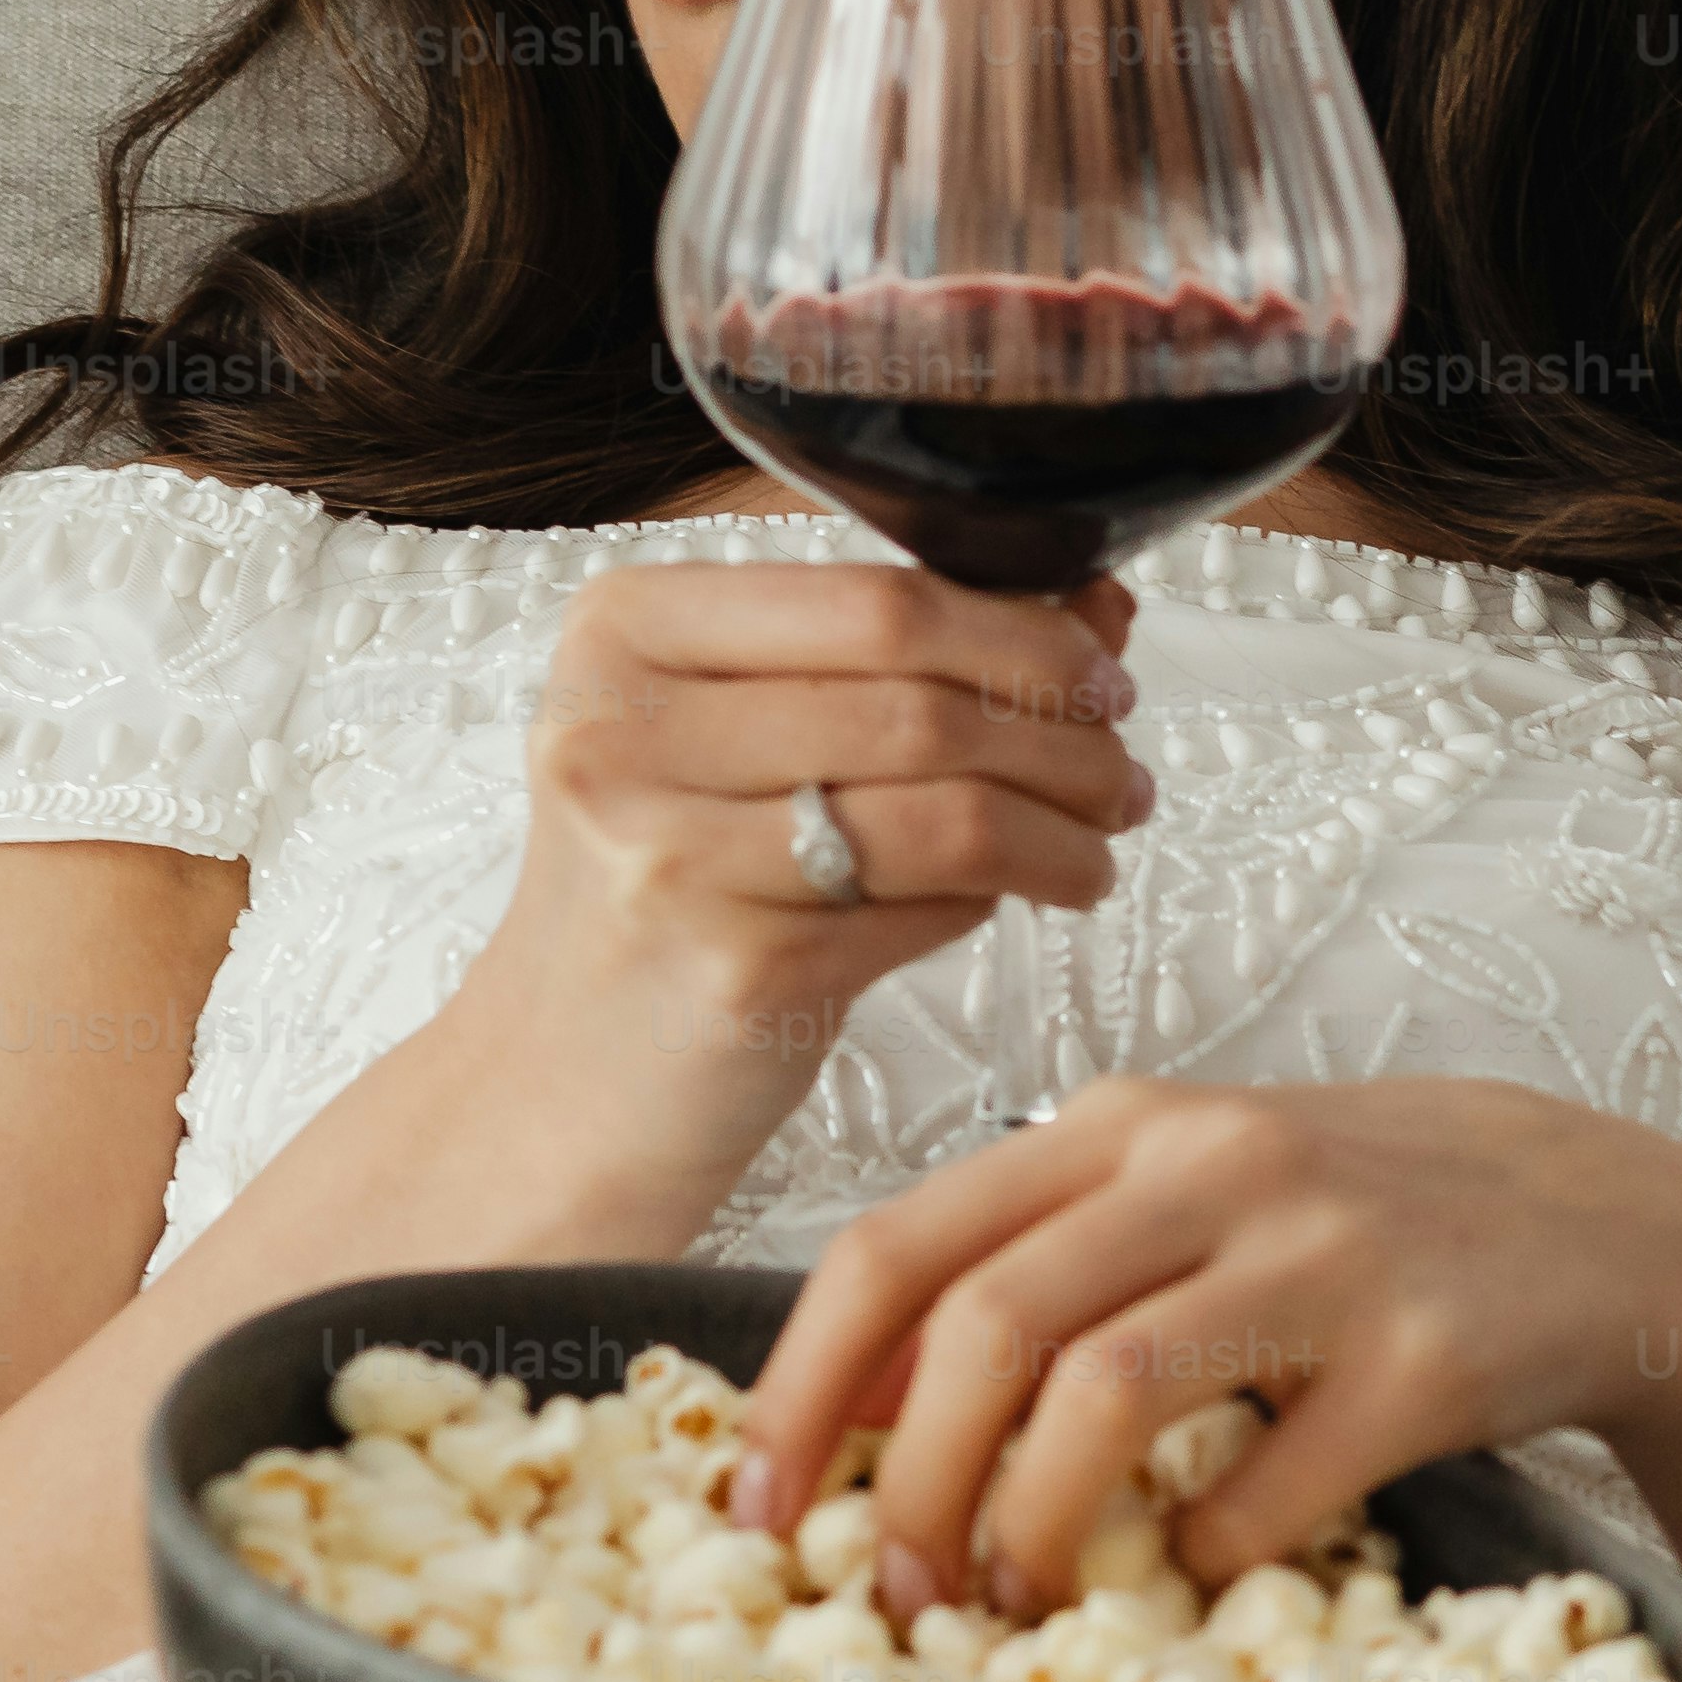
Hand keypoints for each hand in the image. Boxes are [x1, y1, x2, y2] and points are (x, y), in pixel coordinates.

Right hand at [449, 552, 1155, 1219]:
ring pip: (947, 808)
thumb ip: (893, 657)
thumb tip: (1092, 601)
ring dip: (1059, 824)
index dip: (1019, 629)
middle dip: (1063, 731)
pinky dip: (999, 899)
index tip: (1097, 664)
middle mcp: (627, 734)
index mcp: (624, 635)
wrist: (561, 1084)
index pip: (873, 598)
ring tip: (1098, 840)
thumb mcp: (733, 739)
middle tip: (1120, 764)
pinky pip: (930, 908)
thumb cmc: (662, 895)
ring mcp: (674, 855)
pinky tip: (1020, 898)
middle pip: (922, 700)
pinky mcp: (738, 969)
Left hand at [718, 1075, 1681, 1619]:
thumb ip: (1029, 1266)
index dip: (805, 1386)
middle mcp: (1210, 1167)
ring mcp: (1321, 1255)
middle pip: (983, 1327)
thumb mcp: (1181, 1201)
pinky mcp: (1422, 1358)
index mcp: (1123, 1128)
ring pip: (1103, 1397)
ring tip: (1017, 1606)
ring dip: (1030, 1531)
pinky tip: (1202, 1573)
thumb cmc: (1349, 1224)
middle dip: (904, 1487)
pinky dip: (1203, 1555)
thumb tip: (851, 1403)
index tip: (756, 1503)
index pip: (898, 1245)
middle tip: (891, 1595)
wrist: (1594, 1218)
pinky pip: (1265, 1490)